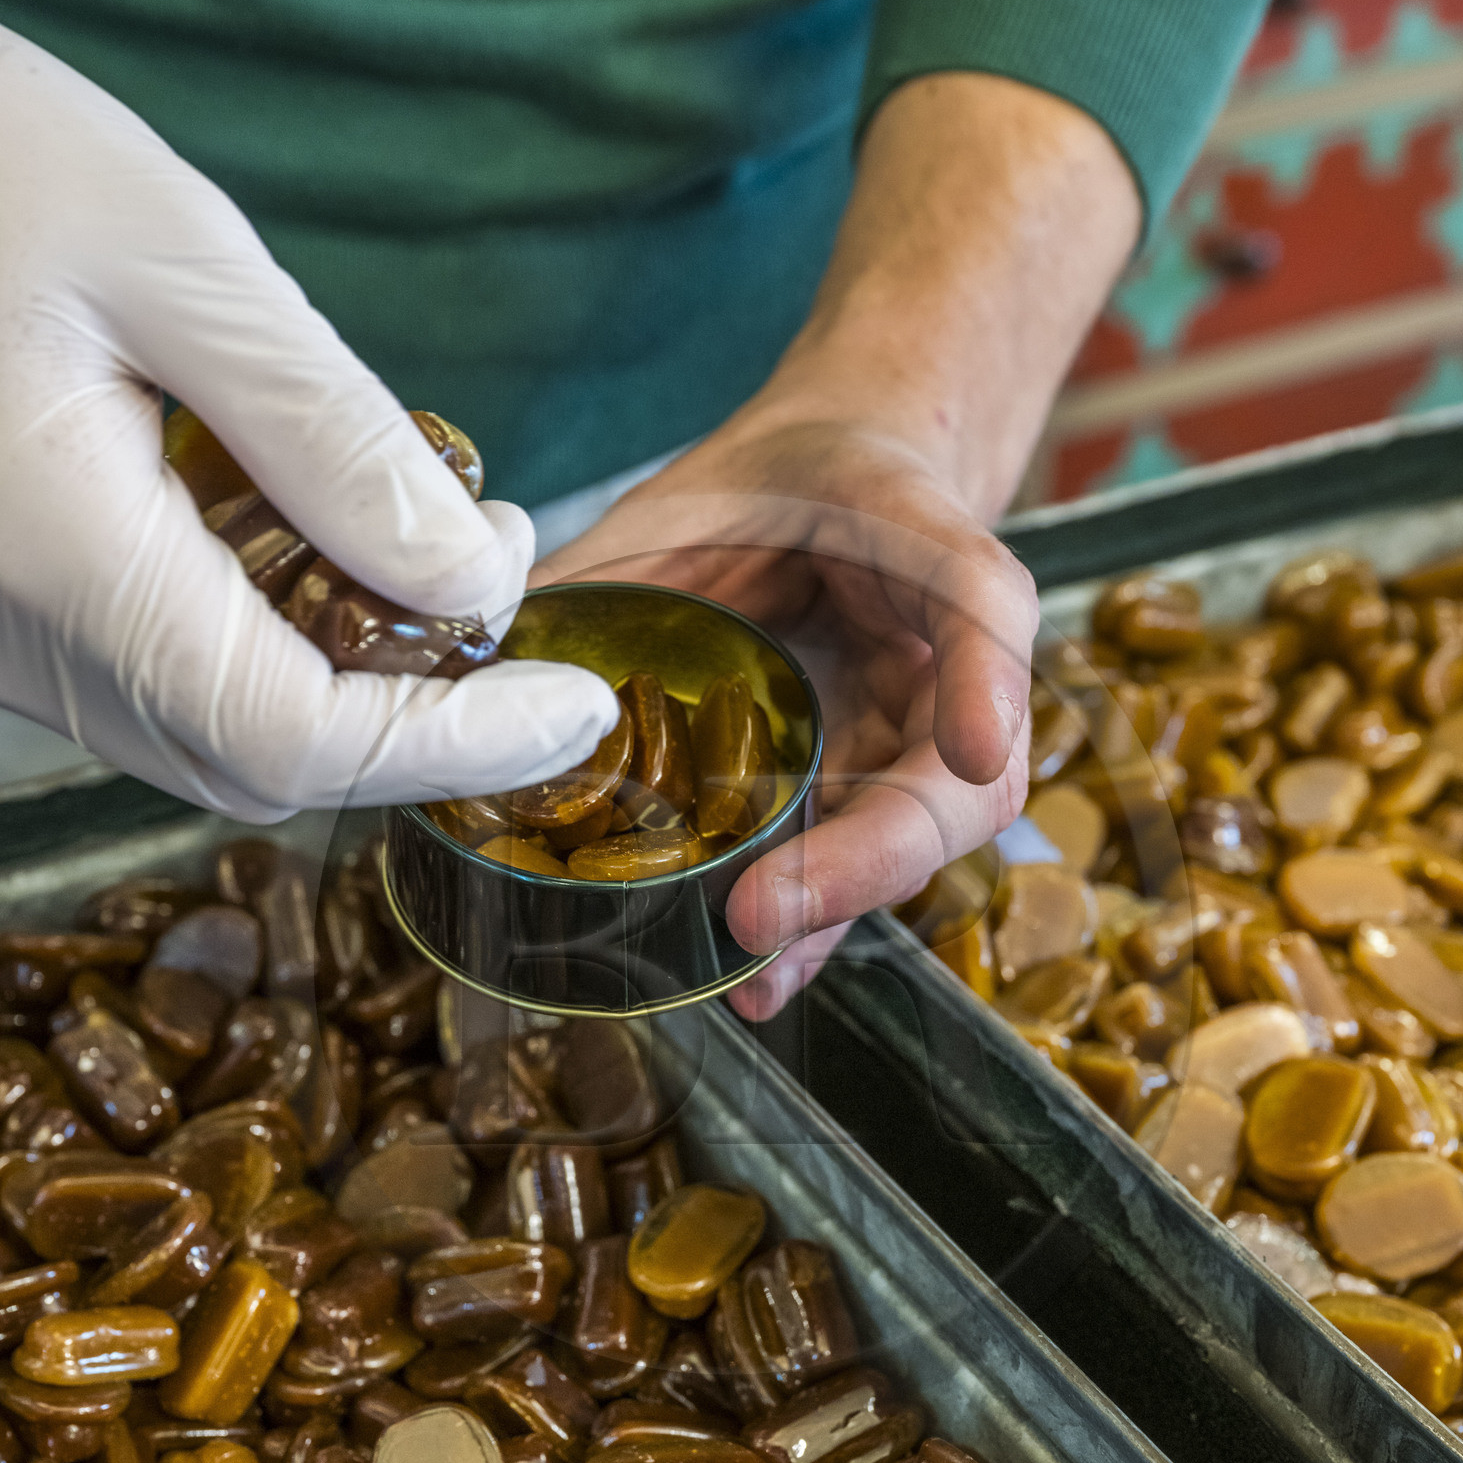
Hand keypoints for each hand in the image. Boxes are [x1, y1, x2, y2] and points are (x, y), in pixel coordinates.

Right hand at [0, 0, 615, 821]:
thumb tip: (471, 577)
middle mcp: (1, 634)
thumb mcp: (175, 253)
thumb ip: (330, 431)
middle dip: (412, 711)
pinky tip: (307, 537)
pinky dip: (256, 649)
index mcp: (53, 547)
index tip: (576, 703)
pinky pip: (141, 686)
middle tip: (502, 570)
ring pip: (199, 738)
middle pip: (254, 762)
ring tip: (428, 542)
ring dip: (339, 683)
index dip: (455, 743)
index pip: (295, 735)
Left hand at [536, 404, 1037, 1017]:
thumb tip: (478, 647)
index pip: (984, 611)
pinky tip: (749, 979)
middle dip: (869, 857)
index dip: (985, 685)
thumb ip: (617, 564)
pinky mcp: (857, 796)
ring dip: (832, 915)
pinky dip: (805, 928)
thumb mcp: (708, 489)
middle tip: (766, 908)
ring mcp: (909, 749)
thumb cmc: (779, 483)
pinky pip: (845, 868)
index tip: (970, 748)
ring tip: (752, 966)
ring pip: (908, 847)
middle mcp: (947, 678)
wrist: (825, 491)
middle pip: (959, 785)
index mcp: (937, 569)